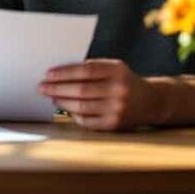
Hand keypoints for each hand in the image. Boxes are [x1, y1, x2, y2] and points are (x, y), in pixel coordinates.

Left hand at [39, 59, 161, 130]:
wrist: (152, 101)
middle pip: (81, 90)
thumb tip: (59, 73)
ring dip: (62, 102)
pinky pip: (87, 121)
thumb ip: (92, 68)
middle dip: (57, 88)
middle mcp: (119, 90)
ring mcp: (117, 109)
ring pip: (81, 107)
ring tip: (52, 97)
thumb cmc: (124, 81)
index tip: (48, 74)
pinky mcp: (114, 125)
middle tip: (42, 87)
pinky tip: (67, 108)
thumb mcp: (114, 68)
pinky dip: (74, 115)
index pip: (85, 70)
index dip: (64, 73)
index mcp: (117, 71)